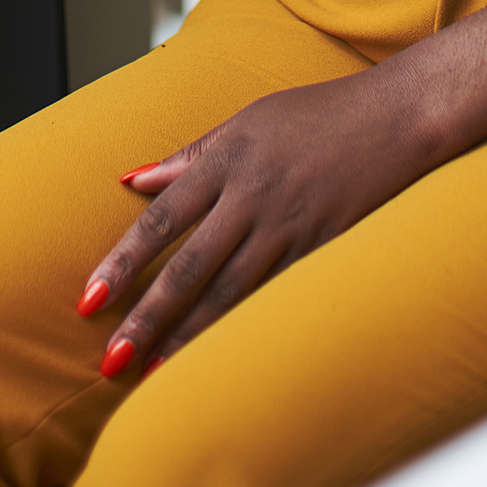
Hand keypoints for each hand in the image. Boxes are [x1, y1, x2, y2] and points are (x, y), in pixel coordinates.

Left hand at [77, 70, 437, 376]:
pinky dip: (244, 328)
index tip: (90, 300)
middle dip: (147, 316)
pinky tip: (221, 357)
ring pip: (229, 292)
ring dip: (188, 336)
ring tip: (153, 373)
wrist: (396, 116)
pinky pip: (275, 297)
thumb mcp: (248, 120)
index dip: (123, 262)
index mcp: (227, 160)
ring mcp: (289, 227)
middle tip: (110, 358)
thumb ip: (191, 155)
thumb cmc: (319, 114)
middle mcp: (253, 197)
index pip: (161, 219)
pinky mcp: (322, 249)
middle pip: (188, 266)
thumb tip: (135, 179)